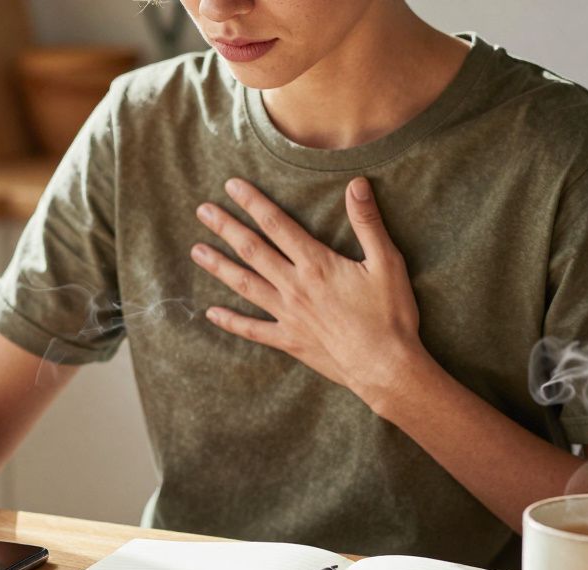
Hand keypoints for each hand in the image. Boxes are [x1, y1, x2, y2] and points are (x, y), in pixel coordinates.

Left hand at [191, 176, 425, 411]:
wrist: (385, 367)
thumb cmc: (390, 315)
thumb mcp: (387, 263)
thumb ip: (368, 223)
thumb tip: (357, 184)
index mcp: (317, 264)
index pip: (277, 225)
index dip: (253, 202)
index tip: (232, 186)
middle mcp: (295, 287)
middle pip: (253, 251)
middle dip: (226, 228)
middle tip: (202, 211)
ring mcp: (288, 315)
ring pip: (245, 285)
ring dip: (219, 267)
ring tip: (197, 251)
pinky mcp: (289, 340)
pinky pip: (252, 330)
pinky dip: (231, 321)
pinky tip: (211, 313)